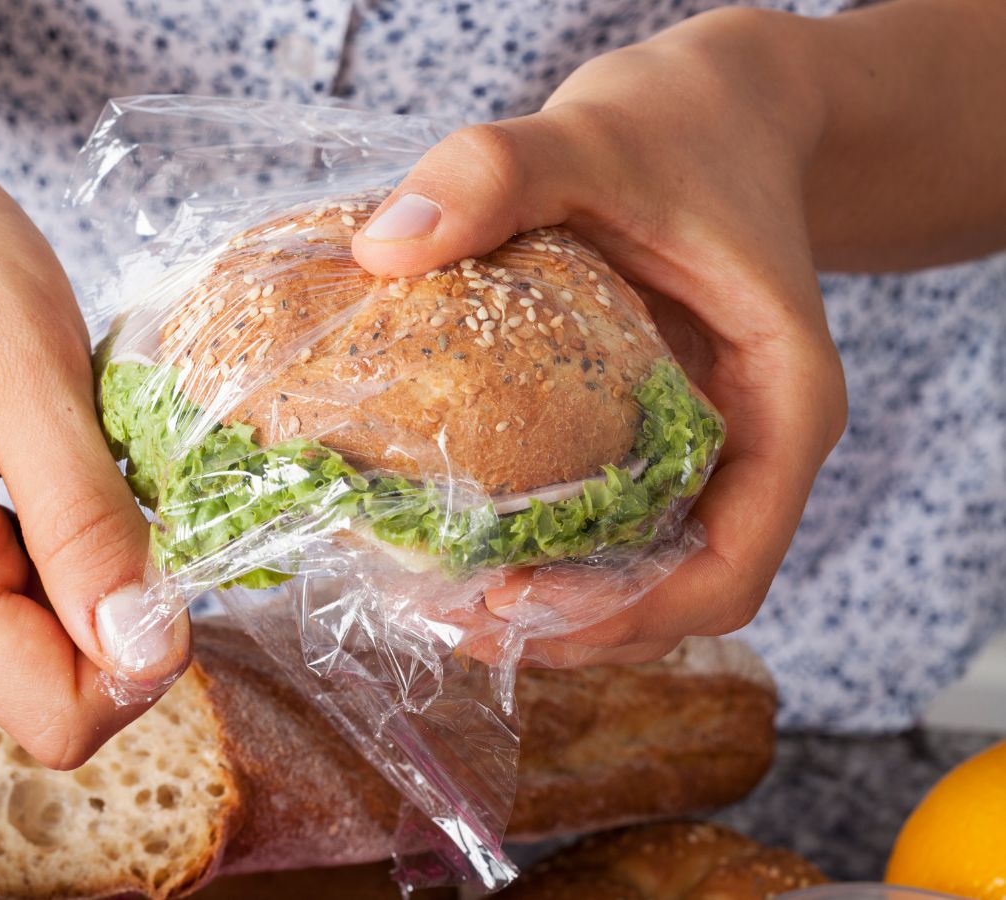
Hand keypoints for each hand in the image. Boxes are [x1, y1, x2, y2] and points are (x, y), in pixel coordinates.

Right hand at [0, 143, 188, 767]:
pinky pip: (6, 596)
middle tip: (98, 457)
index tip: (165, 543)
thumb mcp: (29, 369)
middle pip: (52, 679)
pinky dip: (47, 537)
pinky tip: (22, 450)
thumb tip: (146, 655)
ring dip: (81, 552)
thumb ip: (85, 525)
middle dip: (112, 585)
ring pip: (36, 637)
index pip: (56, 714)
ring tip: (47, 438)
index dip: (144, 654)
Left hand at [353, 8, 845, 666]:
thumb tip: (387, 247)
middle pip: (677, 592)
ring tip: (439, 604)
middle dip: (570, 626)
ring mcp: (702, 447)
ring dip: (550, 607)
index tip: (514, 605)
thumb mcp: (592, 133)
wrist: (714, 108)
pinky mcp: (650, 433)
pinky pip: (607, 522)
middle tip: (449, 620)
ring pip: (641, 573)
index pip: (731, 566)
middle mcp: (751, 448)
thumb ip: (498, 170)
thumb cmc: (677, 126)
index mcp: (783, 405)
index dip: (628, 615)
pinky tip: (455, 545)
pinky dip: (542, 553)